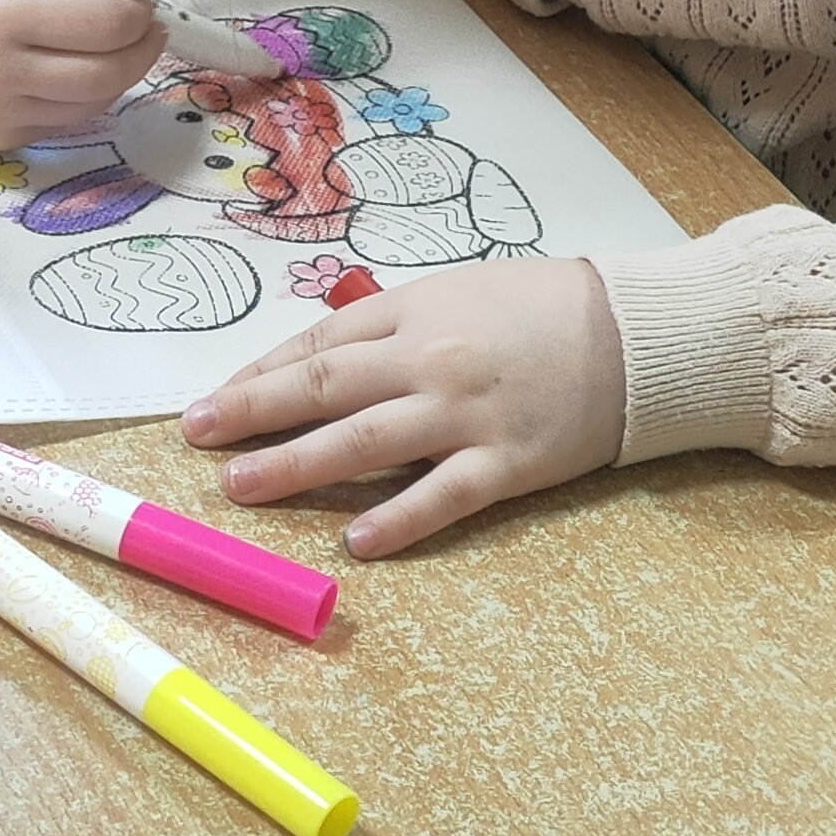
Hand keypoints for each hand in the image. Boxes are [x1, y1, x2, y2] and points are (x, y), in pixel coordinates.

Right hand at [0, 0, 163, 148]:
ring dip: (121, 71)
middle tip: (140, 20)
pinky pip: (68, 121)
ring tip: (112, 40)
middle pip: (107, 72)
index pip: (103, 24)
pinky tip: (74, 64)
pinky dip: (86, 93)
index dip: (135, 8)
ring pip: (95, 103)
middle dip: (140, 44)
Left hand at [182, 257, 624, 556]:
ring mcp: (466, 414)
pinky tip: (356, 542)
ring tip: (241, 486)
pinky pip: (443, 496)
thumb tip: (318, 360)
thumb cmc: (542, 308)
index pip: (317, 345)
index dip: (258, 375)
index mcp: (412, 312)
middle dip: (251, 413)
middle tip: (196, 436)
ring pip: (364, 442)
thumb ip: (390, 325)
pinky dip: (398, 519)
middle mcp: (428, 361)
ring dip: (295, 466)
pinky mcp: (509, 463)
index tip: (212, 401)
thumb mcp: (455, 293)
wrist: (639, 334)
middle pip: (323, 387)